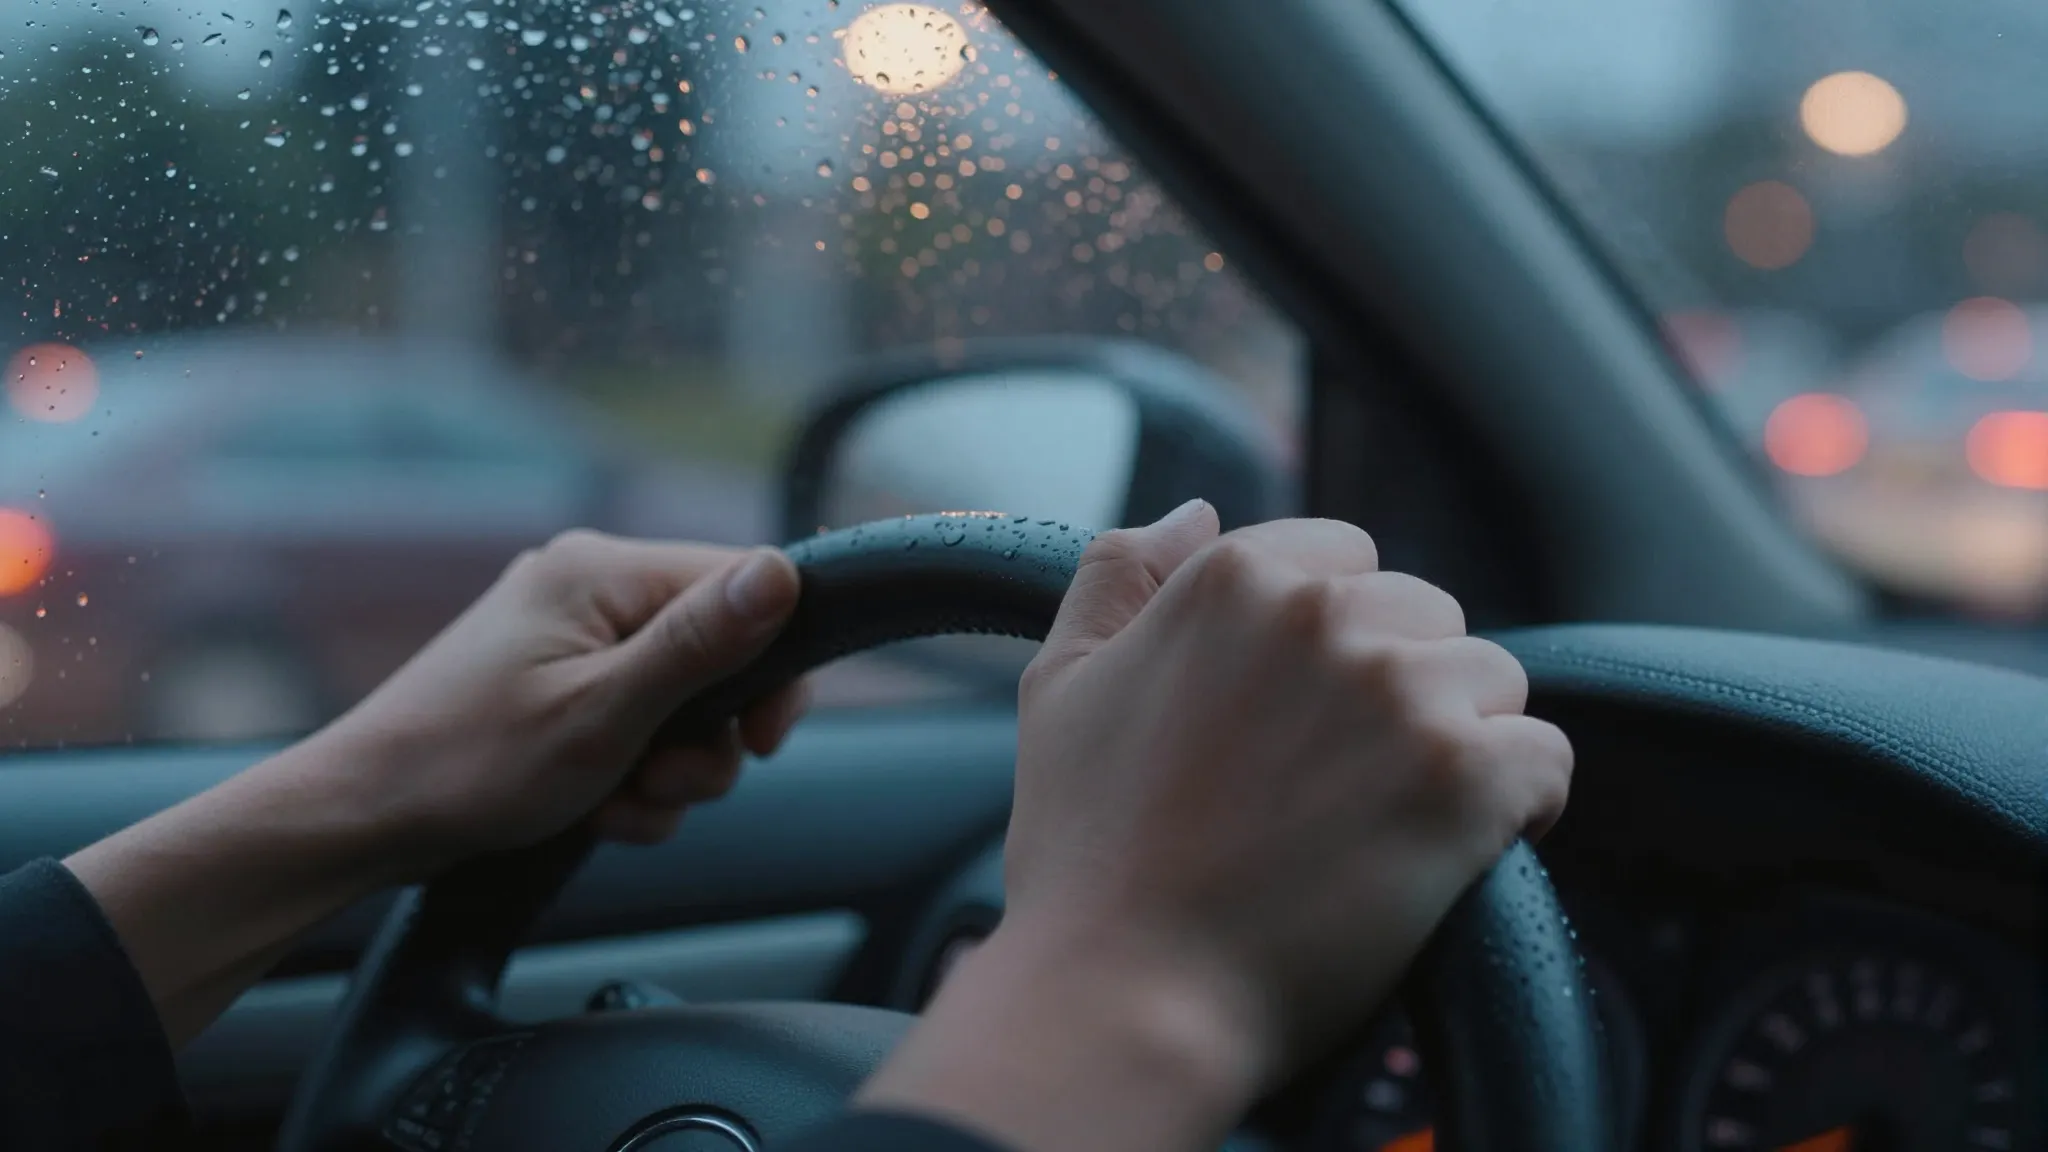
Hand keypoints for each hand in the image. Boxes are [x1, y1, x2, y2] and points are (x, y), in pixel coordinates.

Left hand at [67, 530, 810, 1046]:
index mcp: (601, 572)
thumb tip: (782, 570)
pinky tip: (590, 806)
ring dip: (667, 773)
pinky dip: (631, 780)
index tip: (760, 740)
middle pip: (720, 657)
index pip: (742, 586)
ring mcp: (573, 642)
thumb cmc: (467, 765)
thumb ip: (699, 643)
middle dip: (704, 741)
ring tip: (611, 800)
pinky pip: (641, 730)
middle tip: (660, 782)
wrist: (364, 821)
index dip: (770, 668)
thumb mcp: (604, 712)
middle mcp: (590, 591)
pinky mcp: (563, 689)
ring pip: (685, 709)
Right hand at [856, 502, 1571, 1151]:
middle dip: (1401, 690)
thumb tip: (1199, 513)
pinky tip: (1454, 854)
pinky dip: (1520, 809)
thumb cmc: (1084, 856)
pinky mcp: (1463, 780)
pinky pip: (1546, 761)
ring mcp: (1399, 693)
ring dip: (1460, 747)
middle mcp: (1323, 615)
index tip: (1302, 726)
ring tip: (1389, 827)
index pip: (1349, 561)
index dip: (1334, 646)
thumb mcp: (1059, 686)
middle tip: (1338, 789)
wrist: (1128, 996)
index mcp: (1233, 578)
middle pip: (1430, 617)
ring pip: (1495, 684)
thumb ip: (1118, 576)